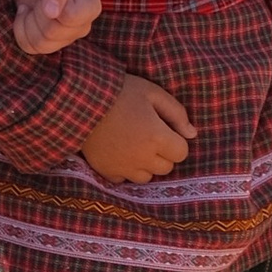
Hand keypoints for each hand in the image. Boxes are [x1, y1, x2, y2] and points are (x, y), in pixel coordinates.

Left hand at [5, 0, 101, 54]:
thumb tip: (53, 14)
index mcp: (90, 5)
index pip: (73, 19)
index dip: (54, 8)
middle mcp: (81, 24)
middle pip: (54, 34)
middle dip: (37, 14)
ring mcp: (64, 35)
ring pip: (41, 44)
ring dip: (27, 22)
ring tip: (30, 5)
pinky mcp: (46, 41)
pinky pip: (30, 47)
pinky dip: (20, 29)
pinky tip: (25, 13)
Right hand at [80, 74, 194, 182]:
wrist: (78, 99)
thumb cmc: (120, 92)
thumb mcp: (152, 93)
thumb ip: (177, 113)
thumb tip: (192, 134)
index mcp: (157, 137)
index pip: (182, 152)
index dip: (175, 140)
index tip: (163, 129)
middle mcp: (143, 158)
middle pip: (166, 167)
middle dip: (162, 153)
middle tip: (148, 135)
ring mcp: (123, 167)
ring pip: (147, 177)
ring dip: (145, 164)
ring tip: (134, 145)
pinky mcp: (106, 171)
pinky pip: (124, 180)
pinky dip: (125, 170)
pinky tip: (119, 153)